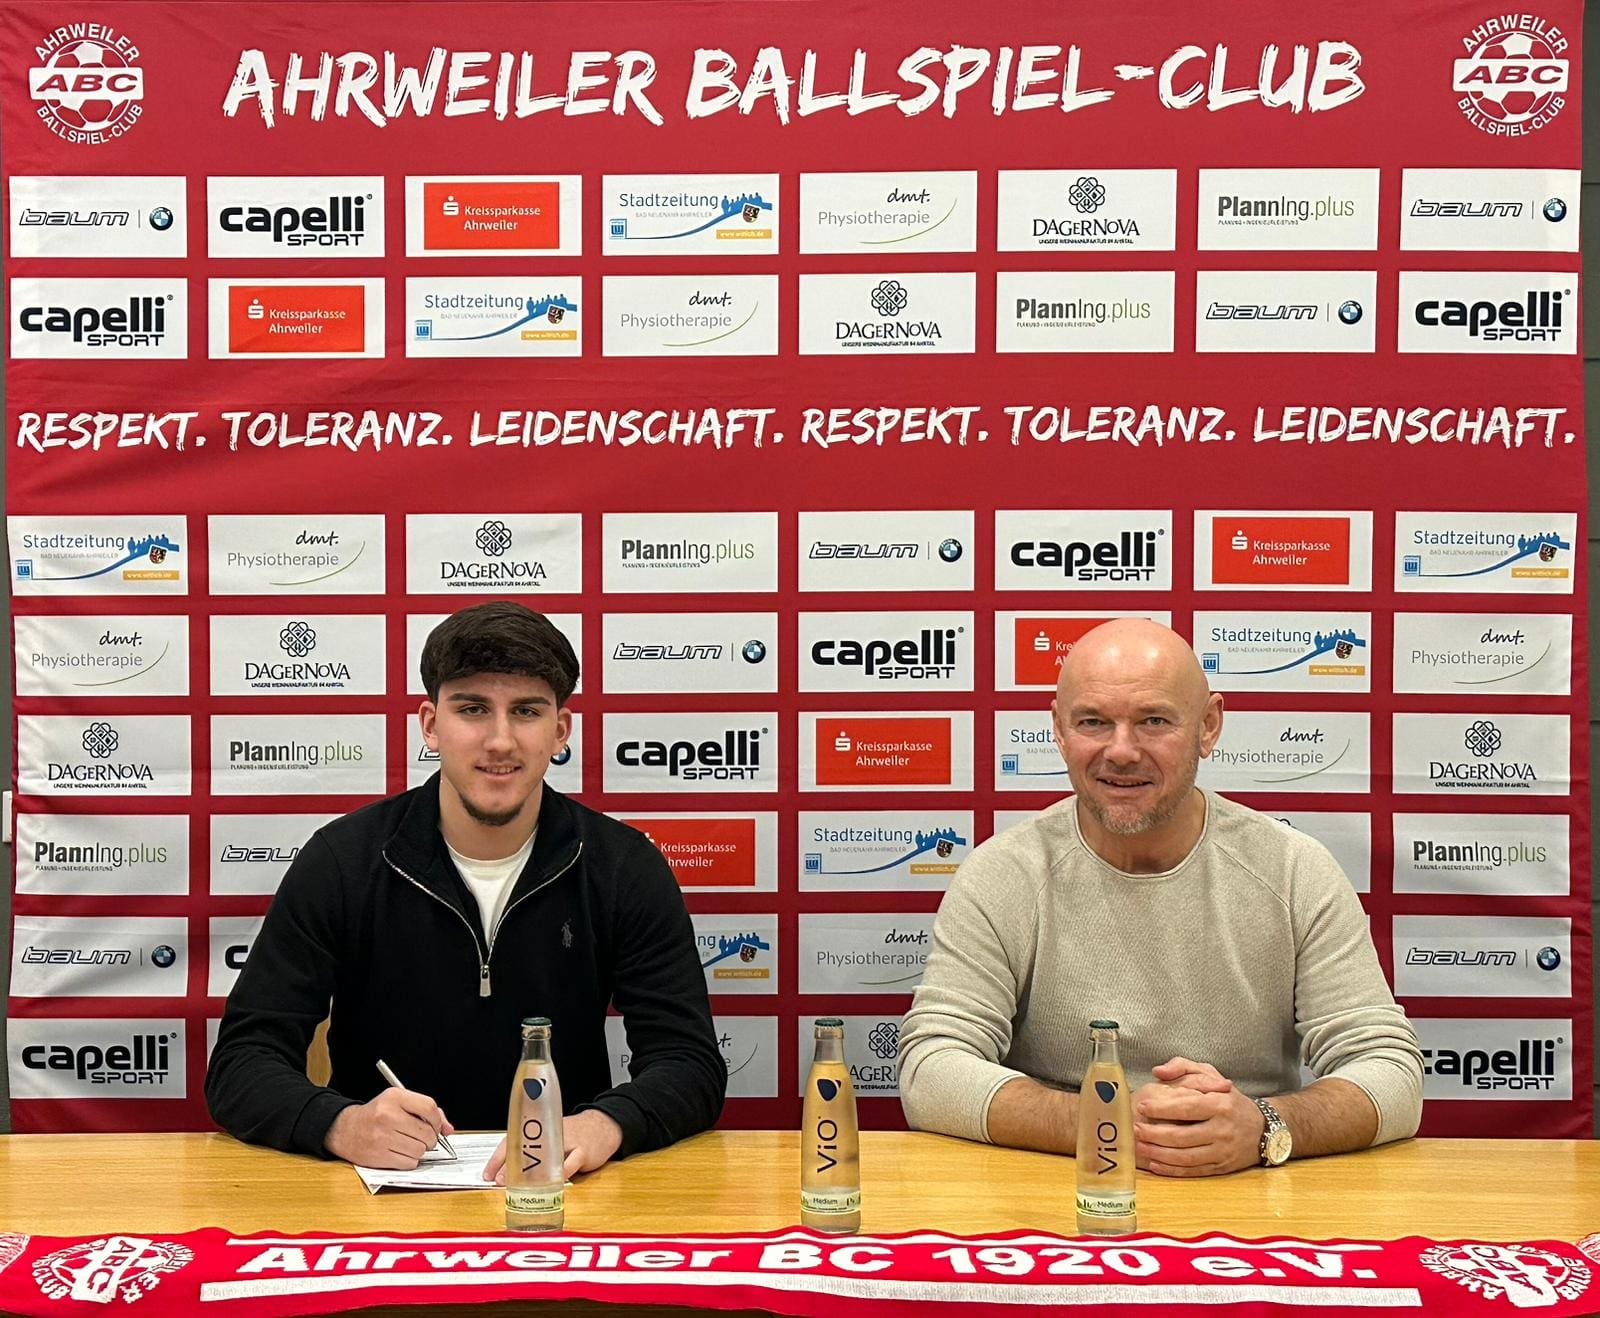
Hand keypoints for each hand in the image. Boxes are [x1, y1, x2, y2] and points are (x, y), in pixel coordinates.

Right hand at [324, 1087, 452, 1168]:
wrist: (345, 1129)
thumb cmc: (377, 1115)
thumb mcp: (399, 1102)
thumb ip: (427, 1112)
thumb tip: (448, 1130)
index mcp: (394, 1097)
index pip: (429, 1107)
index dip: (437, 1120)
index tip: (435, 1125)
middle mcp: (388, 1116)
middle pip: (427, 1132)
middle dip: (430, 1138)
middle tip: (422, 1137)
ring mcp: (382, 1137)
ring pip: (420, 1150)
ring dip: (419, 1150)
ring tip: (408, 1144)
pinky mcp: (378, 1156)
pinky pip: (409, 1163)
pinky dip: (409, 1160)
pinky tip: (400, 1152)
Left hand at [483, 1109, 624, 1184]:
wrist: (603, 1126)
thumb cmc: (574, 1135)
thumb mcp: (551, 1140)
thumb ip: (533, 1154)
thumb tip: (508, 1175)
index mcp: (539, 1128)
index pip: (512, 1140)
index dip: (497, 1158)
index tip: (487, 1174)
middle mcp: (550, 1132)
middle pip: (525, 1149)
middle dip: (510, 1167)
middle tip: (499, 1181)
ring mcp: (566, 1141)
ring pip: (544, 1158)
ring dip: (530, 1174)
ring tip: (519, 1186)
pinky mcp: (582, 1151)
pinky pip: (568, 1165)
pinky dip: (559, 1175)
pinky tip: (551, 1184)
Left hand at [1131, 1057, 1263, 1177]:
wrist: (1262, 1129)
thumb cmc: (1230, 1099)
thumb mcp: (1211, 1075)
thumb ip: (1183, 1066)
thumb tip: (1159, 1072)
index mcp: (1220, 1104)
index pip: (1187, 1108)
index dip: (1162, 1109)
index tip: (1142, 1106)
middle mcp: (1222, 1129)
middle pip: (1183, 1136)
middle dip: (1155, 1134)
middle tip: (1135, 1128)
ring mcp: (1222, 1151)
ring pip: (1186, 1157)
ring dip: (1160, 1154)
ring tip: (1140, 1146)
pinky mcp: (1221, 1167)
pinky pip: (1193, 1171)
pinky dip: (1172, 1170)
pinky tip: (1155, 1164)